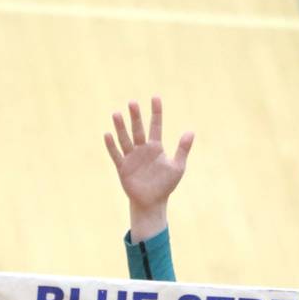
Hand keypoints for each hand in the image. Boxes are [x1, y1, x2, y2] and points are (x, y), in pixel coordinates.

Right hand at [105, 97, 193, 239]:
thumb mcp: (178, 166)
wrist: (152, 202)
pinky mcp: (122, 167)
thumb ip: (183, 149)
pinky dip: (111, 145)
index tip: (155, 97)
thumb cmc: (166, 184)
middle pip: (138, 129)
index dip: (156, 113)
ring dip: (121, 127)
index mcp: (156, 147)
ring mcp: (131, 157)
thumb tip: (191, 131)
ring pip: (125, 139)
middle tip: (133, 102)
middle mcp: (142, 149)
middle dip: (135, 117)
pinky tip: (108, 134)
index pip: (156, 126)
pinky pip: (116, 154)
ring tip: (116, 113)